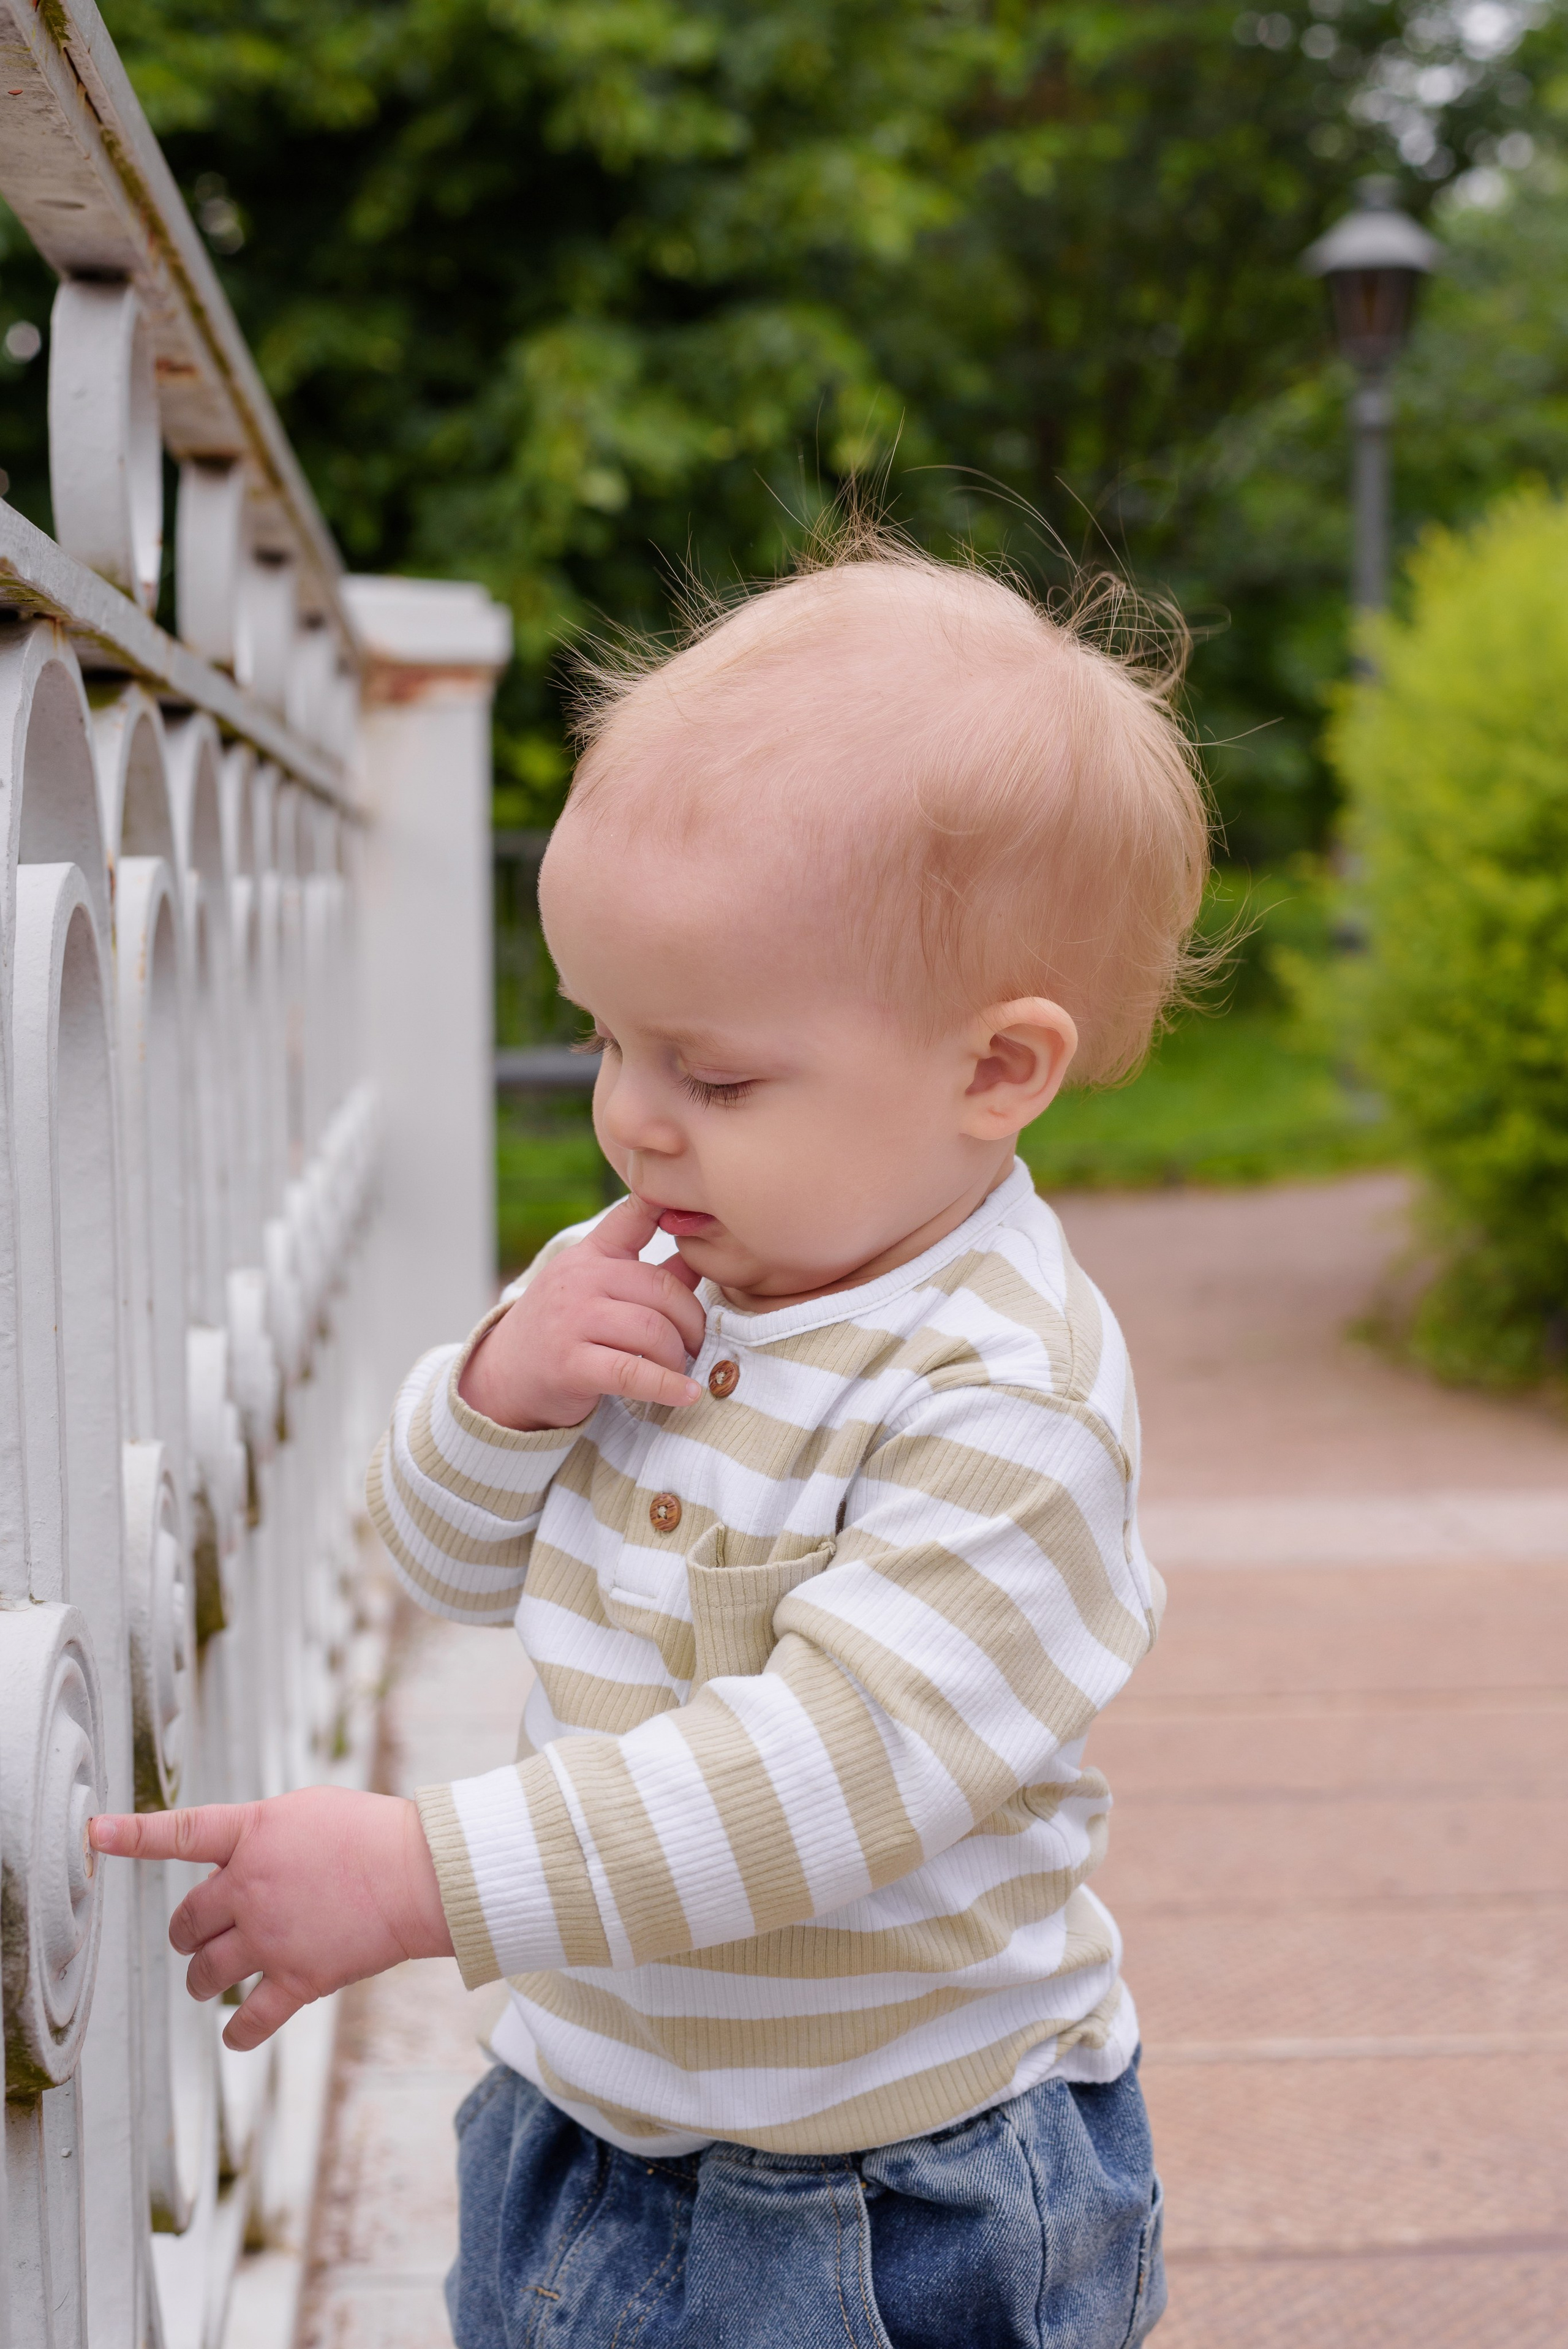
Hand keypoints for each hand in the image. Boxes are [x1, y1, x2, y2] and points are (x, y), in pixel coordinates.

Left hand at [88, 1787, 453, 2049]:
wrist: (422, 1873)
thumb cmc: (373, 1832)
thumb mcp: (308, 1810)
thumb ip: (262, 1832)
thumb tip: (240, 1854)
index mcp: (253, 1834)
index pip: (180, 1832)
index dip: (132, 1834)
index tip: (94, 1833)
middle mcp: (251, 1886)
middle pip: (188, 1919)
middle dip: (185, 1932)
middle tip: (193, 1938)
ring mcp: (271, 1936)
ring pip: (205, 1971)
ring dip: (199, 1979)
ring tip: (204, 1980)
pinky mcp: (298, 1978)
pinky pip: (249, 2020)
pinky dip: (237, 2032)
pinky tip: (233, 2034)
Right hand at [459, 1192, 705, 1429]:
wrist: (502, 1376)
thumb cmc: (560, 1330)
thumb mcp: (595, 1291)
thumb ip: (643, 1276)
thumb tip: (696, 1262)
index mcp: (589, 1256)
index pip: (632, 1217)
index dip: (666, 1207)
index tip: (702, 1210)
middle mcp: (580, 1280)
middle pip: (662, 1289)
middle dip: (692, 1321)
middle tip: (697, 1343)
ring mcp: (572, 1321)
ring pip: (652, 1331)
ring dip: (678, 1356)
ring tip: (681, 1369)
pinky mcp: (571, 1365)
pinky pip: (633, 1373)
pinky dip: (668, 1386)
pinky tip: (687, 1393)